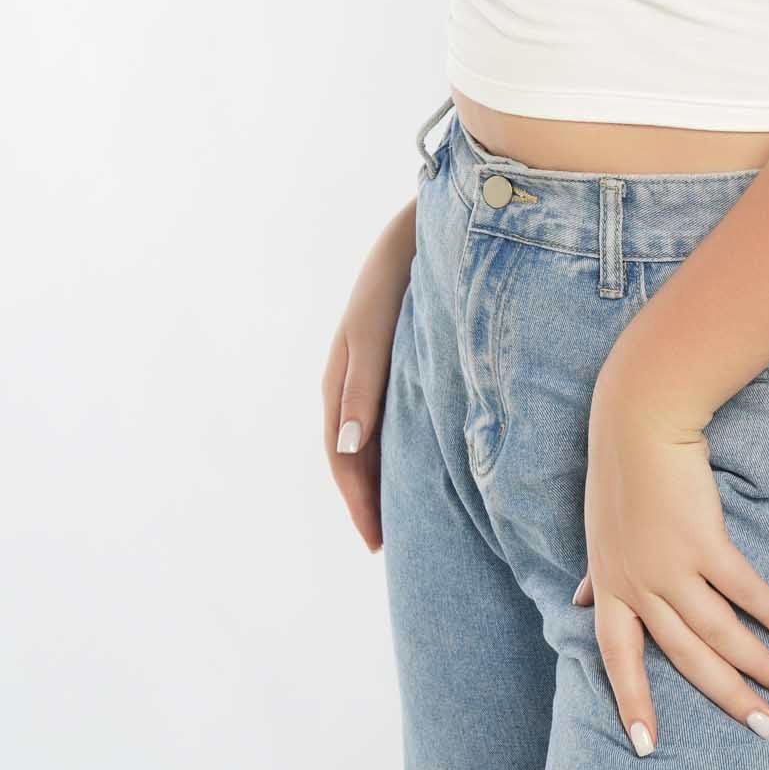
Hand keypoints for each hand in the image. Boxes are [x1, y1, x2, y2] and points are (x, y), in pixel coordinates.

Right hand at [321, 199, 416, 551]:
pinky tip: (422, 458)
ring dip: (381, 477)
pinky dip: (399, 446)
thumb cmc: (396, 273)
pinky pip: (394, 414)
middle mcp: (355, 378)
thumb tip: (347, 448)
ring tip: (403, 514)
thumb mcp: (374, 329)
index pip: (343, 458)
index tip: (377, 544)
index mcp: (341, 377)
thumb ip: (361, 384)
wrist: (426, 224)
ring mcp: (377, 368)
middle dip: (366, 500)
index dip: (357, 502)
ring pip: (373, 438)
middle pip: (353, 455)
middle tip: (387, 544)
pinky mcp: (401, 356)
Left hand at [572, 363, 768, 754]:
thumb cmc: (619, 474)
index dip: (632, 701)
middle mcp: (638, 584)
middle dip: (726, 696)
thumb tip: (579, 602)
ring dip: (758, 666)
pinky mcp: (703, 541)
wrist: (638, 422)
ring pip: (718, 632)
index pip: (616, 657)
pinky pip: (744, 591)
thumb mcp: (597, 532)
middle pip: (685, 657)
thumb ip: (596, 574)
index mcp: (610, 586)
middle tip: (763, 728)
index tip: (646, 746)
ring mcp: (670, 566)